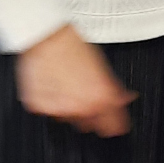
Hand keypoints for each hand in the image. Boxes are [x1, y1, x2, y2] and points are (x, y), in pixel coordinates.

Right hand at [15, 24, 135, 135]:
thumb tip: (123, 99)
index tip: (118, 124)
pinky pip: (48, 110)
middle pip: (89, 125)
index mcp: (100, 98)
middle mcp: (79, 107)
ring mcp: (58, 108)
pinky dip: (51, 101)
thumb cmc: (74, 45)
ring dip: (69, 107)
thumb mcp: (103, 67)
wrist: (47, 36)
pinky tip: (54, 84)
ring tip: (68, 84)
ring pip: (68, 118)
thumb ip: (113, 89)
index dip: (117, 124)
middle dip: (91, 114)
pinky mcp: (39, 106)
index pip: (115, 126)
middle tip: (88, 97)